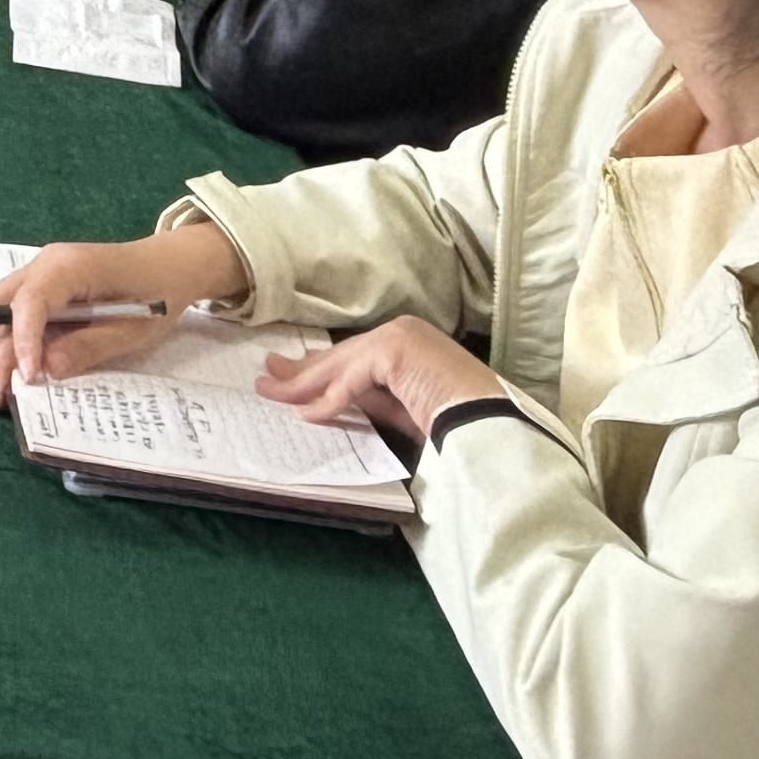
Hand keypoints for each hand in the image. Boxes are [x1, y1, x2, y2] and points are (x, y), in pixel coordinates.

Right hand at [0, 221, 250, 409]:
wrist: (170, 265)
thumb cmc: (157, 295)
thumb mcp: (131, 329)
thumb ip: (87, 347)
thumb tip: (46, 370)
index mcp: (68, 267)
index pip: (30, 302)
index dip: (22, 341)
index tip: (27, 378)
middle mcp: (44, 264)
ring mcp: (40, 272)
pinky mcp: (44, 286)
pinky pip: (12, 309)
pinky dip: (4, 337)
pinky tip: (3, 365)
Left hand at [253, 316, 504, 444]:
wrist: (491, 426)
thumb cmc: (457, 424)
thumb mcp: (405, 409)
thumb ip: (373, 399)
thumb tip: (329, 400)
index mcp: (411, 343)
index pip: (356, 358)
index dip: (322, 371)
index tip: (293, 380)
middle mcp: (403, 332)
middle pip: (343, 356)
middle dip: (303, 371)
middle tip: (268, 378)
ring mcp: (399, 337)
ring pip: (341, 364)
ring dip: (304, 384)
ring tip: (272, 393)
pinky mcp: (395, 350)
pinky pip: (352, 380)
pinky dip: (329, 399)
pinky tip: (308, 414)